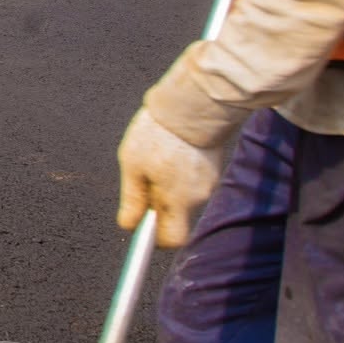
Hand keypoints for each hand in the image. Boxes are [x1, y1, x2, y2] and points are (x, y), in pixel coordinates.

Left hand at [115, 108, 229, 247]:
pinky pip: (193, 181)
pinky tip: (170, 152)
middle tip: (143, 181)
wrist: (192, 103)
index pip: (173, 239)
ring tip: (156, 158)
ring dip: (168, 187)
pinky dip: (180, 175)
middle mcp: (200, 196)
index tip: (142, 228)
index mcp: (179, 200)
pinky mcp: (214, 167)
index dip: (156, 238)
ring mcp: (210, 181)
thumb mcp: (133, 164)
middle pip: (177, 216)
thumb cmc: (158, 132)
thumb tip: (128, 225)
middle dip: (159, 206)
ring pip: (184, 197)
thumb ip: (133, 198)